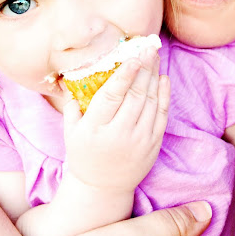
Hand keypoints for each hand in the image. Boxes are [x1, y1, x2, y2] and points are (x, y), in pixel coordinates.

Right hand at [63, 46, 169, 191]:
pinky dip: (164, 95)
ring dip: (154, 76)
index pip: (112, 96)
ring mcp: (139, 140)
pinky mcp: (153, 145)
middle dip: (143, 68)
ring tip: (154, 57)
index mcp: (95, 128)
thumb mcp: (70, 131)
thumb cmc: (83, 154)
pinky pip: (162, 115)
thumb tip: (73, 75)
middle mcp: (119, 134)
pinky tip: (163, 78)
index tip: (132, 56)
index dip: (124, 75)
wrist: (102, 188)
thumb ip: (73, 104)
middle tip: (148, 47)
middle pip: (135, 95)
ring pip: (150, 102)